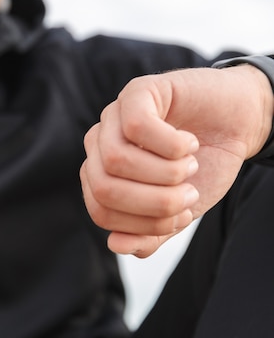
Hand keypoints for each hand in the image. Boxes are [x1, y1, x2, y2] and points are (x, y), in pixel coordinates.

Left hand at [80, 65, 272, 256]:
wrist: (238, 123)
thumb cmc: (205, 165)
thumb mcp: (179, 209)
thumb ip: (149, 232)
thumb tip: (115, 246)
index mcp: (102, 174)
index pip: (101, 213)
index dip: (143, 224)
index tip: (183, 216)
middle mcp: (99, 145)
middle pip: (104, 188)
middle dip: (154, 203)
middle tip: (190, 194)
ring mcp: (114, 116)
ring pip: (116, 159)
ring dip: (164, 173)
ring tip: (190, 165)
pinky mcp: (136, 92)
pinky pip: (136, 126)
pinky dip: (171, 145)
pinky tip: (190, 143)